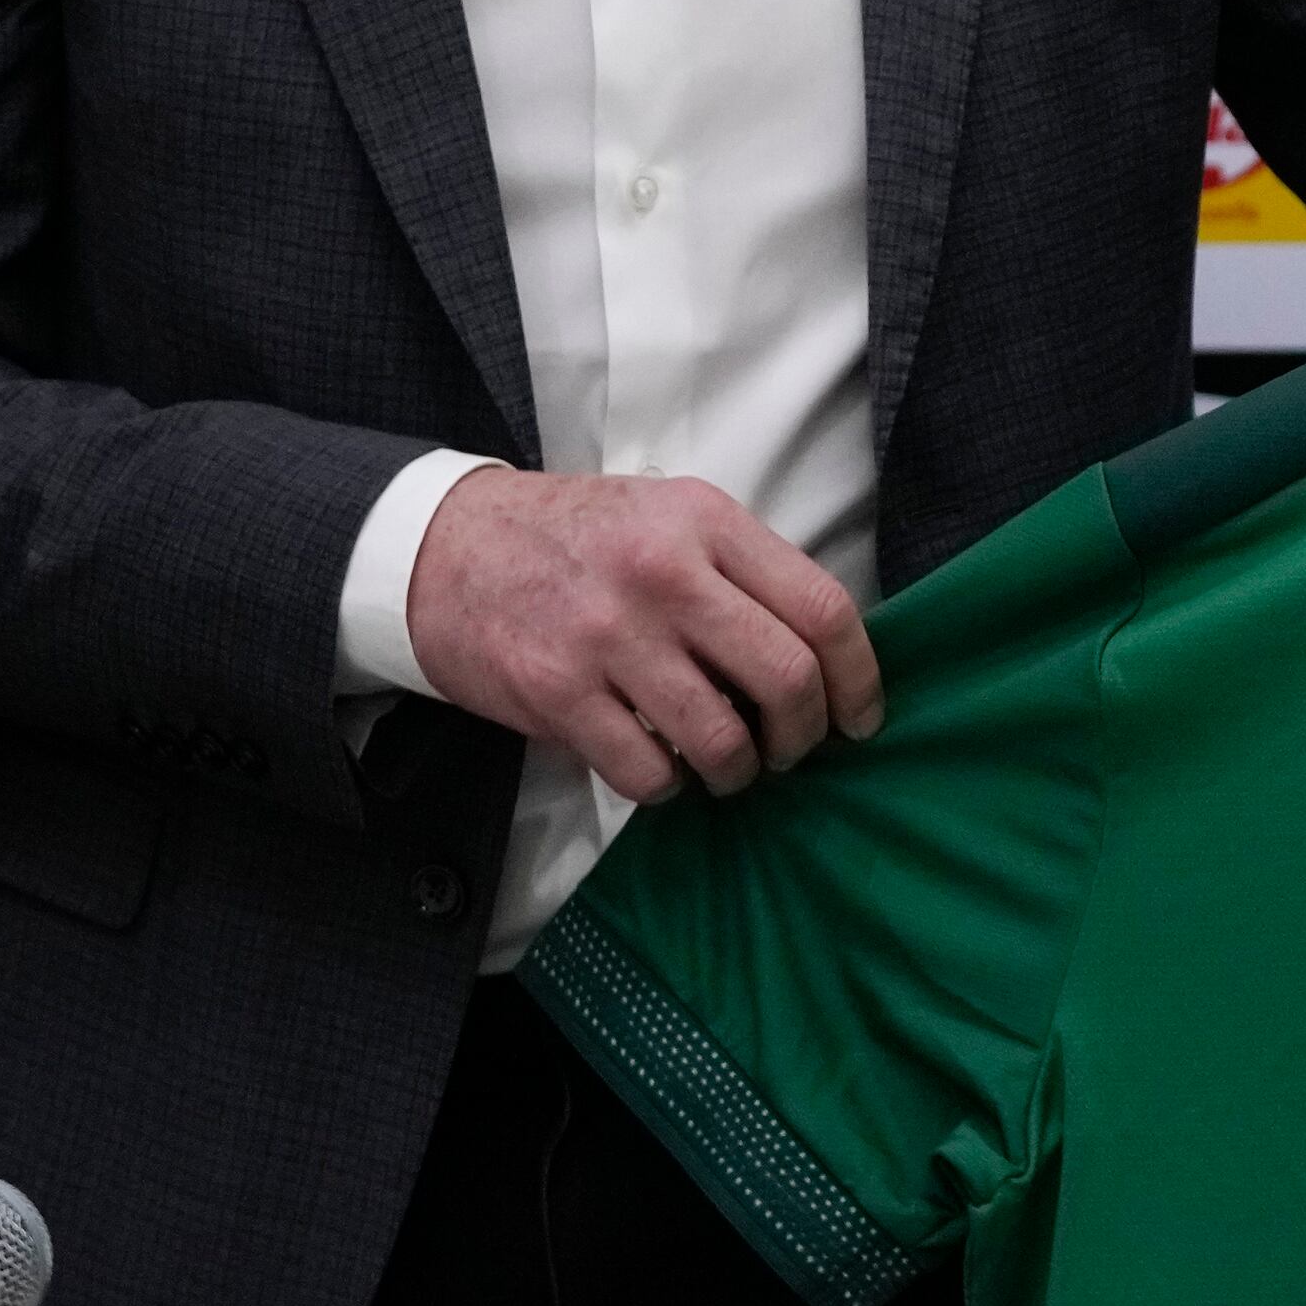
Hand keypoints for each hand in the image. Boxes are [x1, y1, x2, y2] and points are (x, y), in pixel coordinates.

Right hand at [403, 469, 880, 803]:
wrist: (445, 548)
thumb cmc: (579, 541)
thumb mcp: (671, 518)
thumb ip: (745, 573)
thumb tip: (824, 662)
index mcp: (707, 523)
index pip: (823, 609)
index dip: (859, 679)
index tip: (860, 718)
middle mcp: (665, 574)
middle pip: (786, 679)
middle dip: (804, 736)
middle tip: (790, 750)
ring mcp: (610, 635)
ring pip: (722, 740)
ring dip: (738, 772)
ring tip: (728, 766)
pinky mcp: (558, 692)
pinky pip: (649, 773)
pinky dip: (670, 787)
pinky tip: (662, 767)